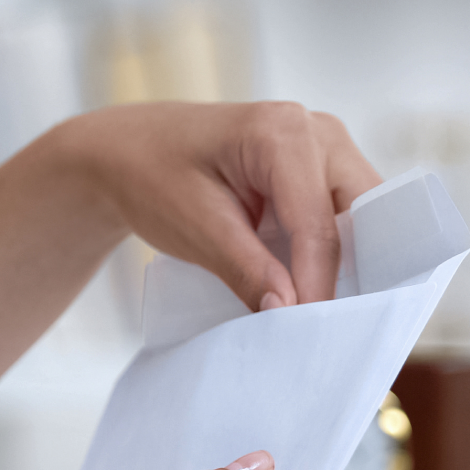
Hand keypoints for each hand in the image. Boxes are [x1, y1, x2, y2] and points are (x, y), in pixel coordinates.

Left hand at [0, 99, 382, 413]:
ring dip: (350, 276)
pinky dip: (333, 270)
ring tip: (344, 337)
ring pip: (357, 225)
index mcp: (282, 129)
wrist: (109, 157)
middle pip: (360, 214)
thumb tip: (290, 307)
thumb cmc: (140, 176)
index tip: (317, 327)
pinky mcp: (312, 186)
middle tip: (356, 340)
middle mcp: (312, 133)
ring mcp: (318, 158)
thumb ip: (243, 264)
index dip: (320, 274)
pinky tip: (323, 317)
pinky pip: (338, 231)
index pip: (320, 214)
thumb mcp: (186, 224)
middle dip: (357, 274)